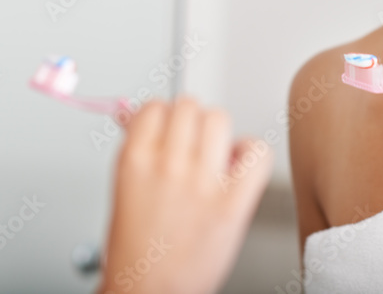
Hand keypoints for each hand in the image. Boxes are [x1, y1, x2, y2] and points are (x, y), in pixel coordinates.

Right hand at [99, 96, 272, 293]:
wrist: (151, 292)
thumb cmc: (138, 248)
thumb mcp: (126, 187)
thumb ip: (138, 147)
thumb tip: (137, 114)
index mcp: (134, 160)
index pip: (156, 106)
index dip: (165, 117)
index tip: (168, 129)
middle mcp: (166, 165)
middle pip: (190, 106)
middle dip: (192, 122)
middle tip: (192, 144)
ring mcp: (200, 183)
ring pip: (219, 119)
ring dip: (218, 134)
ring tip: (214, 158)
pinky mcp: (232, 203)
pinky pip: (256, 152)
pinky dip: (252, 155)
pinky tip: (238, 170)